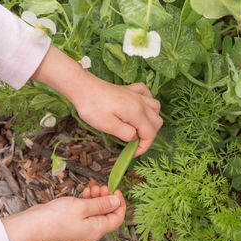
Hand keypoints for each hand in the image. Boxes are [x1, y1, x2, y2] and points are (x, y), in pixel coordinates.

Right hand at [2, 186, 125, 240]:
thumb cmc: (56, 218)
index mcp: (97, 230)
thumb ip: (102, 204)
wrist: (33, 225)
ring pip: (97, 212)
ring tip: (92, 187)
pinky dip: (88, 202)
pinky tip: (85, 192)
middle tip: (102, 186)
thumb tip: (117, 201)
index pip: (117, 218)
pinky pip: (87, 212)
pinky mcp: (74, 224)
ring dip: (97, 198)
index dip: (120, 203)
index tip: (116, 190)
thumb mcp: (83, 206)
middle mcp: (91, 231)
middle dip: (107, 198)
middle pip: (107, 214)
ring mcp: (82, 228)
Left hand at [31, 46, 162, 156]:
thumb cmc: (92, 107)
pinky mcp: (130, 89)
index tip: (133, 153)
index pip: (150, 133)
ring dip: (151, 120)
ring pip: (156, 108)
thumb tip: (134, 137)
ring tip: (139, 127)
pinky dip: (148, 102)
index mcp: (136, 112)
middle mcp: (141, 102)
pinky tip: (141, 107)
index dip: (144, 147)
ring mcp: (136, 95)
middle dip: (149, 135)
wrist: (83, 87)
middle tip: (134, 142)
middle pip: (157, 122)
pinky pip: (147, 94)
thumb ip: (125, 134)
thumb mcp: (107, 126)